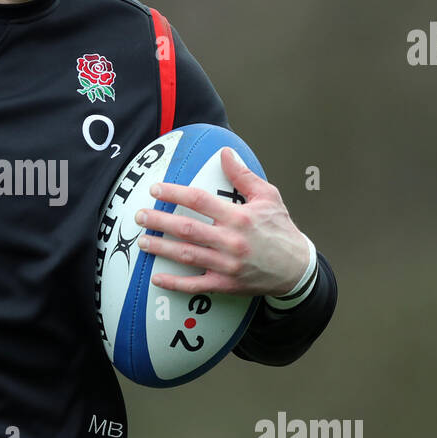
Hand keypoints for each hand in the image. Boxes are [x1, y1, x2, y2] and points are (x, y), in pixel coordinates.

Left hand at [135, 147, 308, 296]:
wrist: (297, 268)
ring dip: (161, 248)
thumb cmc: (280, 229)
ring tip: (142, 241)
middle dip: (159, 221)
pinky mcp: (226, 284)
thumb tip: (225, 152)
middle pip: (187, 229)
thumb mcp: (268, 197)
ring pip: (187, 255)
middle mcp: (231, 241)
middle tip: (139, 215)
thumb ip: (243, 175)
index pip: (199, 201)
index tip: (156, 189)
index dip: (174, 194)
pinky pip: (196, 285)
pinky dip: (175, 282)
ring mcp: (227, 265)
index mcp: (239, 217)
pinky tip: (157, 277)